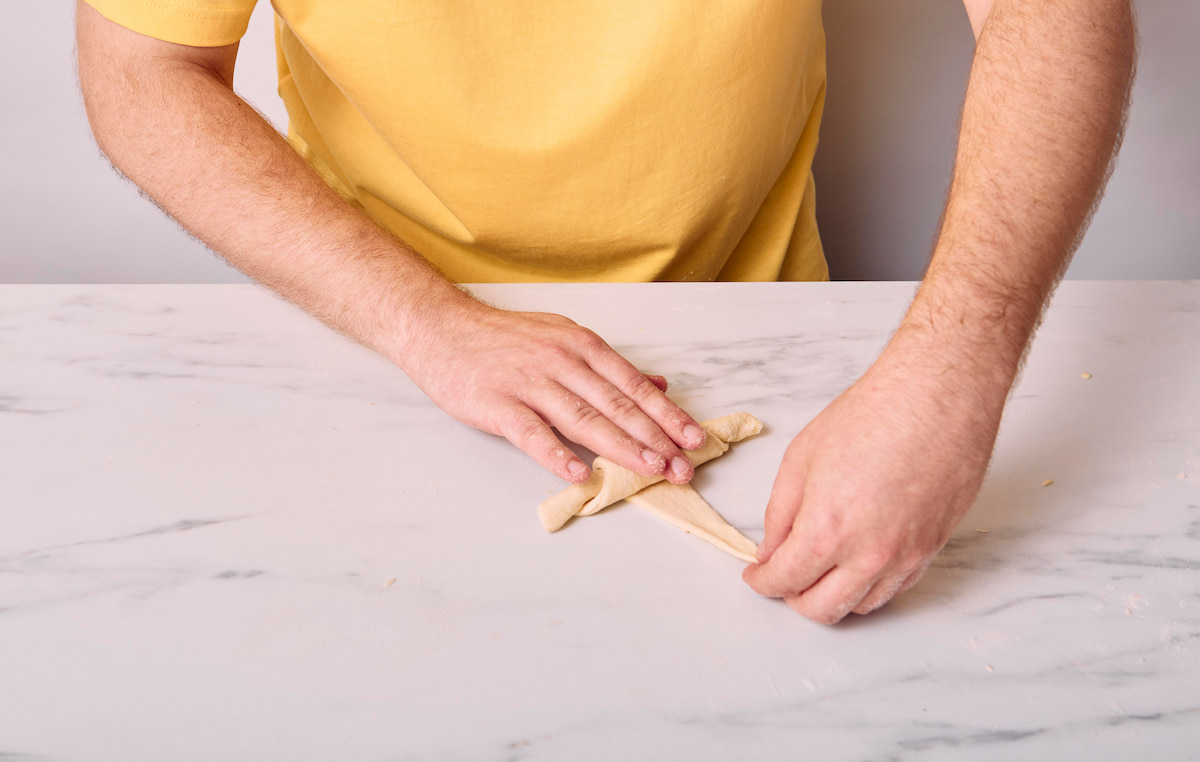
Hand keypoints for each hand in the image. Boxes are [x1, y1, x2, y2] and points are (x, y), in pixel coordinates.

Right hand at [393, 298, 706, 483]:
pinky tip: (576, 473)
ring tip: (650, 469)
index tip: (694, 438)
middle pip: (615, 404)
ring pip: (583, 418)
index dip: (666, 414)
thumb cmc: (504, 340)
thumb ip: (608, 367)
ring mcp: (528, 381)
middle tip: (682, 466)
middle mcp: (560, 360)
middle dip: (655, 438)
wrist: (440, 328)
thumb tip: (657, 385)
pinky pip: (531, 432)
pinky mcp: (497, 403)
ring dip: (621, 446)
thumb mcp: (562, 339)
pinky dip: (555, 453)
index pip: (632, 385)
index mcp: (580, 345)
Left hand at [742, 344, 1004, 623]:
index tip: (757, 575)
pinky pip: (895, 588)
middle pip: (821, 609)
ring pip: (861, 605)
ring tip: (820, 570)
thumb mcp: (800, 459)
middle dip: (793, 597)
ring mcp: (905, 556)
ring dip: (833, 596)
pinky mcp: (932, 548)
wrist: (936, 398)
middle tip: (784, 576)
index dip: (762, 582)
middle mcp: (867, 554)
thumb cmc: (872, 416)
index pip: (784, 581)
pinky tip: (856, 564)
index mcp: (827, 531)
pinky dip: (869, 586)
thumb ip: (780, 515)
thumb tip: (771, 550)